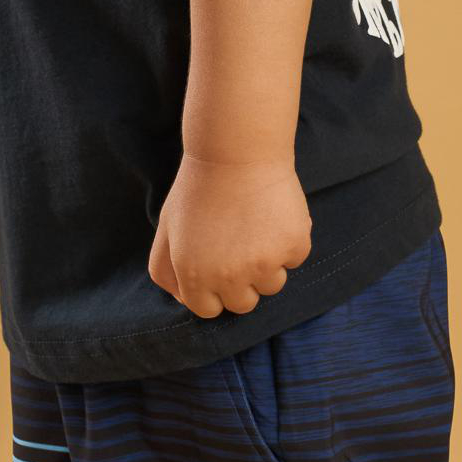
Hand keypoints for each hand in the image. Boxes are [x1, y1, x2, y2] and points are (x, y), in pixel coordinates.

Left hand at [149, 152, 312, 318]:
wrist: (235, 152)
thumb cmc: (198, 189)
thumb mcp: (167, 230)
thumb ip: (166, 271)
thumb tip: (183, 299)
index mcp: (194, 277)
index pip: (209, 310)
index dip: (214, 289)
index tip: (219, 266)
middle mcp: (229, 277)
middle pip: (244, 304)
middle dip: (242, 282)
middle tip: (239, 246)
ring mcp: (264, 264)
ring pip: (273, 285)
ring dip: (268, 263)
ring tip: (256, 226)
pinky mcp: (294, 246)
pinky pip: (295, 258)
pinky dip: (289, 240)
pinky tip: (273, 214)